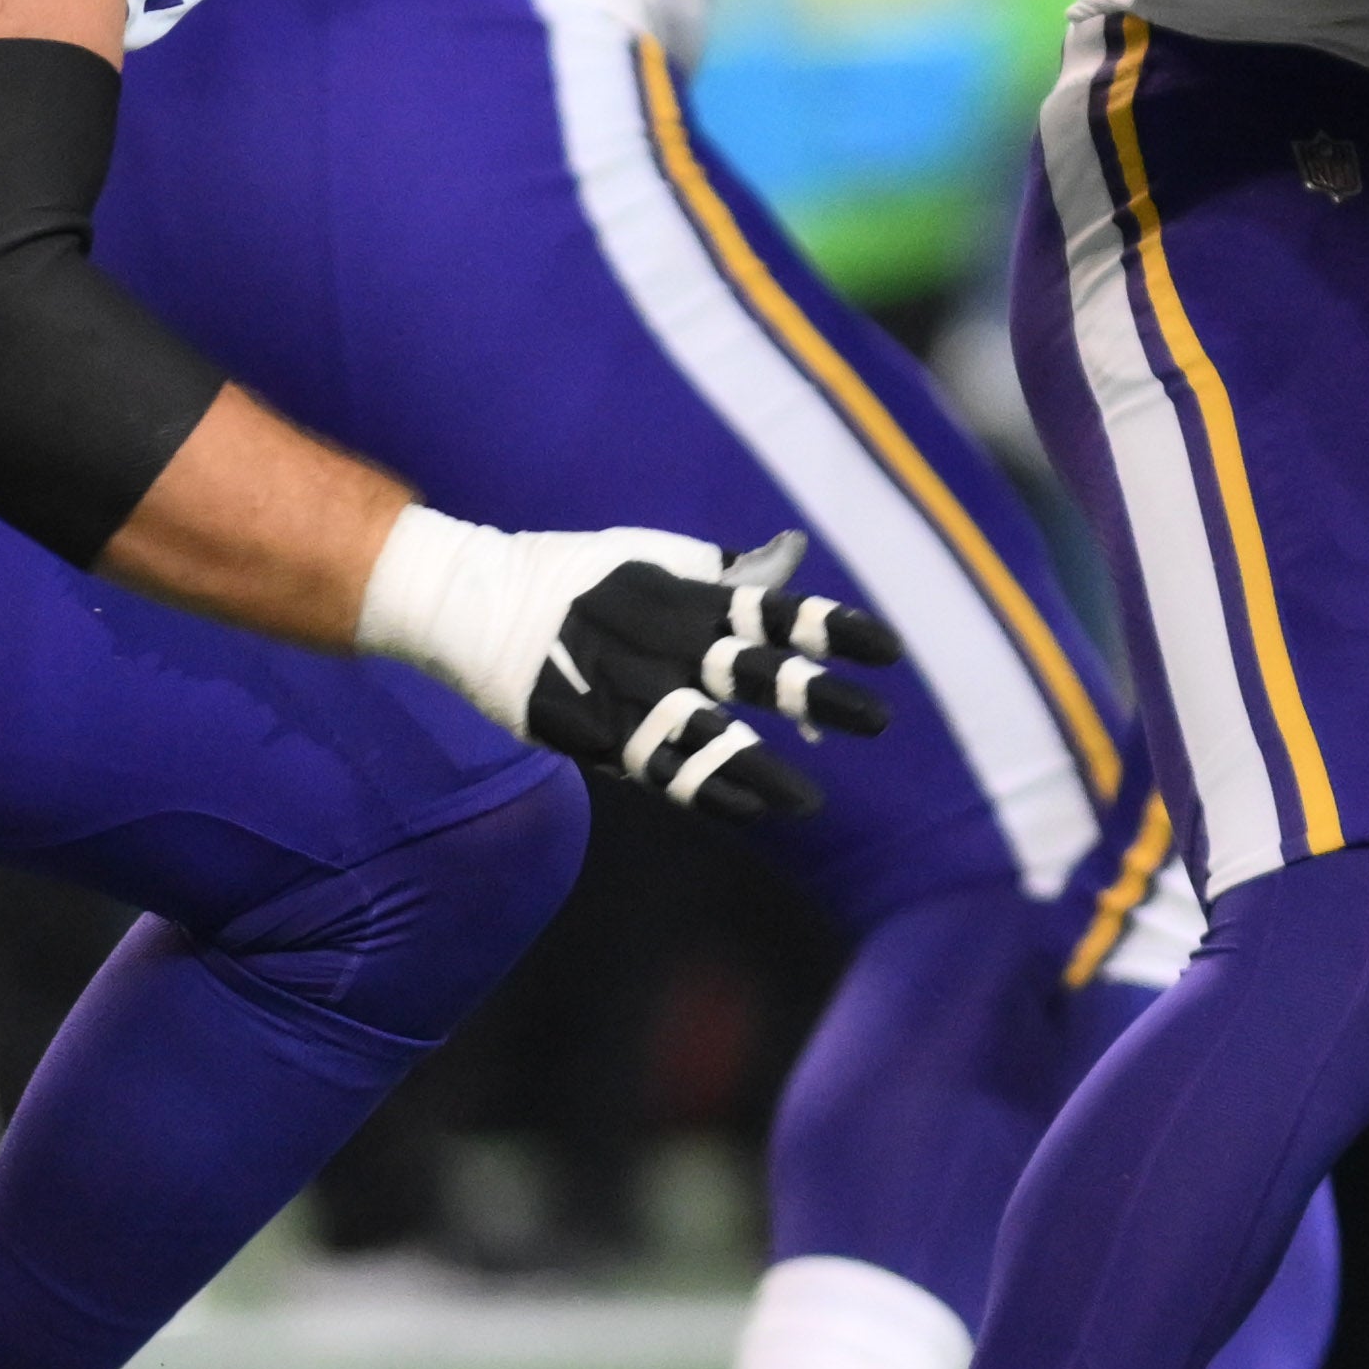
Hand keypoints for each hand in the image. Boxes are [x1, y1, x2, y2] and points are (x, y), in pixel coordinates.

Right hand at [373, 519, 897, 818]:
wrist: (476, 602)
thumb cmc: (574, 575)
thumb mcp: (651, 557)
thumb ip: (721, 570)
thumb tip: (788, 560)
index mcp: (687, 594)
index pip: (777, 612)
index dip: (835, 630)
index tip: (891, 652)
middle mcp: (667, 643)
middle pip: (757, 673)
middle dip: (820, 696)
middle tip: (881, 721)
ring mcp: (631, 690)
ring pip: (708, 736)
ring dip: (764, 770)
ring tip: (812, 804)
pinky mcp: (595, 730)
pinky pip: (657, 769)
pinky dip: (704, 790)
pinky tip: (748, 811)